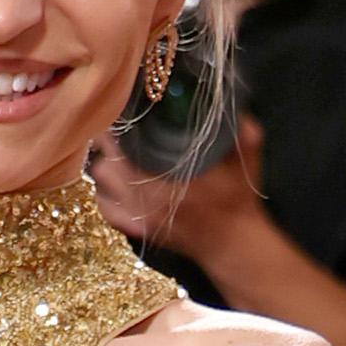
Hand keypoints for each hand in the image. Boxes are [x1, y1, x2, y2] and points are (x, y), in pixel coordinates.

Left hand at [92, 110, 270, 269]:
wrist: (233, 244)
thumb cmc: (238, 200)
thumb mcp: (245, 161)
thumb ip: (242, 131)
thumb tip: (232, 101)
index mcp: (169, 177)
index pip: (124, 144)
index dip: (118, 123)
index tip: (123, 110)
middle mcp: (146, 198)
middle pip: (104, 161)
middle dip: (107, 143)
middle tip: (118, 130)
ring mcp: (138, 216)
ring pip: (101, 182)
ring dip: (105, 165)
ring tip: (117, 153)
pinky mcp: (137, 231)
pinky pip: (106, 209)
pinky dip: (105, 194)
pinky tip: (116, 184)